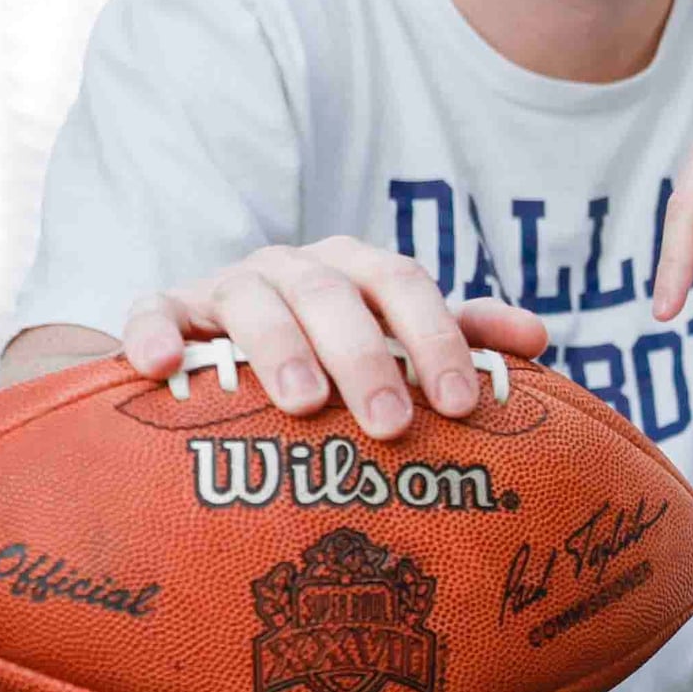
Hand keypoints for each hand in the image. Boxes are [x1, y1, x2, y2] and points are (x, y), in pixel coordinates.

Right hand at [114, 238, 549, 441]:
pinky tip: (158, 370)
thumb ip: (464, 335)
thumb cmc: (334, 350)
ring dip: (280, 348)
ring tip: (304, 406)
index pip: (405, 286)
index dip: (437, 340)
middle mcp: (296, 268)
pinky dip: (153, 333)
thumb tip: (539, 339)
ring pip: (254, 300)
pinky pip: (154, 311)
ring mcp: (228, 286)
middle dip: (366, 359)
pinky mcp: (168, 310)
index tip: (463, 405)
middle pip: (334, 296)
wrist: (226, 347)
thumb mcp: (398, 339)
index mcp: (357, 269)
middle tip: (392, 424)